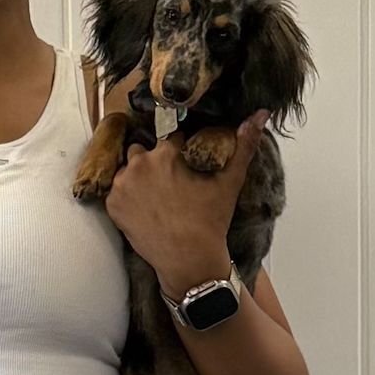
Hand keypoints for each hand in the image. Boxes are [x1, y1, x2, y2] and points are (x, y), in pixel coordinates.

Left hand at [104, 110, 270, 293]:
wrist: (189, 261)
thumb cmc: (210, 221)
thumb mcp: (230, 181)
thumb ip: (244, 144)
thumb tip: (261, 114)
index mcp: (166, 152)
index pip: (171, 139)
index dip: (179, 153)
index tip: (185, 168)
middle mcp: (140, 163)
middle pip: (144, 150)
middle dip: (154, 162)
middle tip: (169, 185)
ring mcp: (123, 184)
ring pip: (128, 169)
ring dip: (137, 177)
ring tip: (155, 198)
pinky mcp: (112, 205)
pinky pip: (116, 191)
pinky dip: (126, 198)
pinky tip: (143, 209)